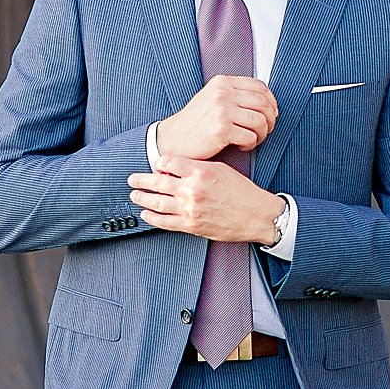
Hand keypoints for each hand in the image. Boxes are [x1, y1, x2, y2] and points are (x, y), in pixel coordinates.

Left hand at [128, 154, 285, 244]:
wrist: (257, 215)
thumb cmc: (241, 191)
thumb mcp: (220, 169)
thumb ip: (196, 168)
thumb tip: (173, 169)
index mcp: (200, 172)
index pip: (168, 163)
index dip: (159, 163)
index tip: (155, 165)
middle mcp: (193, 190)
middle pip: (157, 182)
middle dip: (141, 181)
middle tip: (131, 179)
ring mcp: (191, 209)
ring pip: (157, 203)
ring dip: (142, 198)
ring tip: (134, 195)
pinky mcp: (192, 226)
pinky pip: (165, 222)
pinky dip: (152, 217)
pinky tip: (146, 213)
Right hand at [155, 74, 277, 162]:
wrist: (173, 139)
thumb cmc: (195, 122)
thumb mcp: (212, 98)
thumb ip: (234, 94)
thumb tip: (266, 101)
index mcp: (222, 82)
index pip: (259, 87)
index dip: (271, 102)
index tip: (270, 114)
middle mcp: (222, 93)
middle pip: (263, 103)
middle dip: (270, 120)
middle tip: (265, 130)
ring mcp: (221, 110)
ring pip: (260, 121)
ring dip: (262, 134)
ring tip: (253, 139)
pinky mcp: (221, 129)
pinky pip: (250, 137)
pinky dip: (250, 144)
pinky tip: (241, 146)